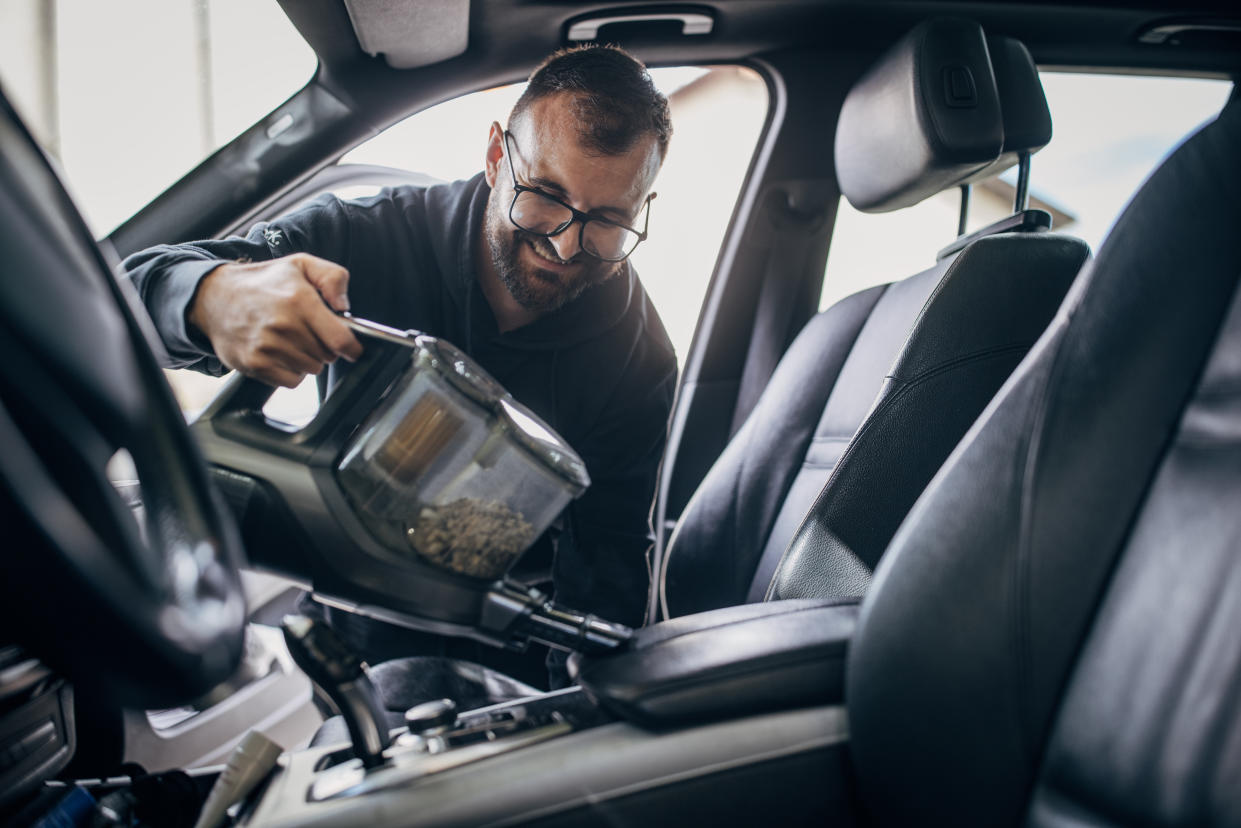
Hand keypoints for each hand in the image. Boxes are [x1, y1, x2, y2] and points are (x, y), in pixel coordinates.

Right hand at [188, 253, 363, 387]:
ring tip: (292, 340)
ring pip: (311, 369)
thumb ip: (333, 278)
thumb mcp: (301, 264)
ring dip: (308, 359)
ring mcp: (267, 348)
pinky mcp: (254, 364)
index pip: (340, 340)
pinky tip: (281, 353)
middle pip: (328, 356)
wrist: (214, 297)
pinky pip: (292, 381)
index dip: (352, 347)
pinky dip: (292, 371)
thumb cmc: (263, 282)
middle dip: (326, 347)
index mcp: (299, 301)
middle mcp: (283, 326)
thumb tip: (344, 306)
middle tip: (310, 332)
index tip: (352, 347)